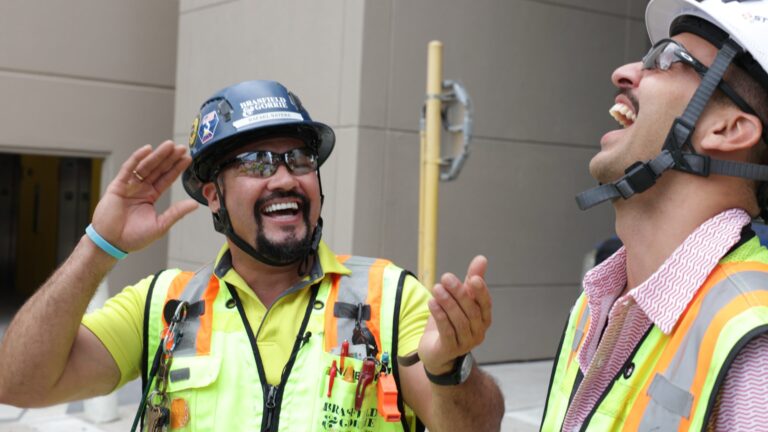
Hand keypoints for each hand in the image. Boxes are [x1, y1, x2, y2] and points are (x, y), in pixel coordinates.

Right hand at [90, 141, 198, 252]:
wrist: (111, 243)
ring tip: (169, 145)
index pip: (166, 178)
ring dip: (157, 155)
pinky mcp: (118, 186)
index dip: (176, 168)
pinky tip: (147, 150)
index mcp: (151, 196)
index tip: (187, 158)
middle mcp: (141, 188)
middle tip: (181, 147)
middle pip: (158, 169)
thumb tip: (194, 204)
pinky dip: (137, 159)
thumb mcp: (160, 225)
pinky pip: (128, 169)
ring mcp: (129, 186)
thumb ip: (176, 213)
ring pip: (146, 166)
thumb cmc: (133, 237)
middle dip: (169, 158)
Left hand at [418, 255, 491, 374]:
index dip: (480, 291)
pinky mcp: (450, 349)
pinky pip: (446, 331)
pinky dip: (439, 316)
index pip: (485, 304)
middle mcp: (478, 332)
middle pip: (470, 311)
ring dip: (447, 303)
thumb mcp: (460, 300)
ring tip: (436, 288)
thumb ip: (470, 281)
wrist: (436, 352)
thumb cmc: (451, 322)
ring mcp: (465, 343)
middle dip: (458, 293)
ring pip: (458, 321)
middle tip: (446, 277)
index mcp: (483, 319)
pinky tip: (432, 303)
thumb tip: (482, 259)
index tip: (472, 278)